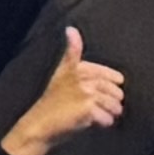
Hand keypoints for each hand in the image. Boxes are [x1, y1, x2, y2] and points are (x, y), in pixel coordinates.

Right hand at [4, 27, 128, 154]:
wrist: (38, 126)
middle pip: (114, 91)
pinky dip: (103, 123)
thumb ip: (72, 52)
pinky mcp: (88, 108)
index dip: (110, 84)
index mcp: (76, 67)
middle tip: (96, 107)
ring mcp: (85, 93)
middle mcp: (81, 78)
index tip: (103, 90)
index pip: (108, 74)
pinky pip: (108, 118)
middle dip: (110, 101)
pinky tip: (91, 123)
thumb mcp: (61, 73)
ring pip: (114, 104)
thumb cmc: (52, 102)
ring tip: (95, 115)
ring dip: (109, 113)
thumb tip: (71, 29)